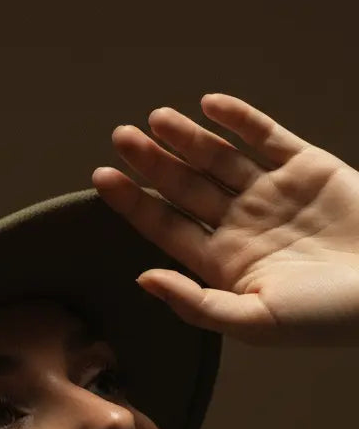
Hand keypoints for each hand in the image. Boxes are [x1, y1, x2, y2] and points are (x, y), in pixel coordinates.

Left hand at [91, 93, 358, 347]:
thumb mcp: (254, 322)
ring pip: (218, 158)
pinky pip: (265, 137)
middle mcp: (243, 225)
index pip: (167, 228)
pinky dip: (238, 120)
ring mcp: (273, 194)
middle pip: (186, 187)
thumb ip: (195, 303)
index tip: (103, 178)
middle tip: (120, 137)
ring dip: (186, 138)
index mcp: (224, 264)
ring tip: (155, 119)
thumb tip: (143, 279)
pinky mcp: (307, 168)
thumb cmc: (326, 317)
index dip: (134, 203)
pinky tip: (208, 106)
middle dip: (152, 163)